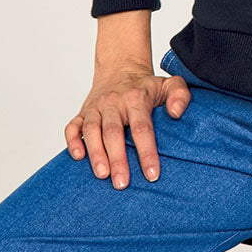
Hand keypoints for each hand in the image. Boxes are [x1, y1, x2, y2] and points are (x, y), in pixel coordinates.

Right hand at [64, 60, 190, 189]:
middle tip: (122, 183)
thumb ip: (179, 95)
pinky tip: (78, 157)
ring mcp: (96, 107)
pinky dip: (73, 141)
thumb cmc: (146, 86)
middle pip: (114, 131)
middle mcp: (114, 102)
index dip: (147, 151)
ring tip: (102, 175)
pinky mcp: (82, 112)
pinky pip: (72, 126)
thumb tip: (176, 113)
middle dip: (118, 158)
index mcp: (136, 98)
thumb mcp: (169, 84)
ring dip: (96, 153)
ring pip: (92, 129)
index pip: (142, 127)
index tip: (152, 174)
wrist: (121, 68)